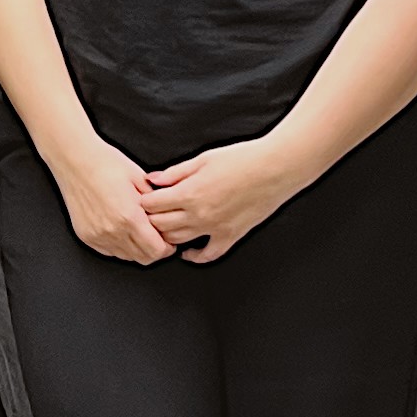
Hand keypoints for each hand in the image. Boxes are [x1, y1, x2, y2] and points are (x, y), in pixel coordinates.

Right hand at [57, 135, 168, 266]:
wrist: (75, 160)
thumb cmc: (105, 164)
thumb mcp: (140, 179)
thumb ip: (157, 202)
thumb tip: (167, 217)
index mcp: (129, 216)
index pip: (156, 250)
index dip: (167, 248)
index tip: (169, 242)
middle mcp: (112, 231)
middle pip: (143, 258)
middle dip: (155, 251)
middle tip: (157, 238)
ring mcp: (97, 235)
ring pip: (126, 257)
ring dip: (137, 249)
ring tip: (139, 232)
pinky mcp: (86, 236)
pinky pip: (109, 251)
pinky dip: (120, 246)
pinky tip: (122, 231)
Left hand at [141, 136, 295, 263]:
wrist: (274, 169)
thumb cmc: (242, 159)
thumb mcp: (203, 159)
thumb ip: (175, 173)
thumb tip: (153, 180)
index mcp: (190, 193)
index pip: (152, 205)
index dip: (144, 201)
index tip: (142, 198)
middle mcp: (198, 214)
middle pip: (160, 225)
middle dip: (150, 219)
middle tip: (148, 213)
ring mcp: (214, 228)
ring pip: (178, 240)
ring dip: (167, 236)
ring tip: (162, 228)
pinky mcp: (230, 236)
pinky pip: (208, 254)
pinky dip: (195, 257)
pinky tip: (188, 252)